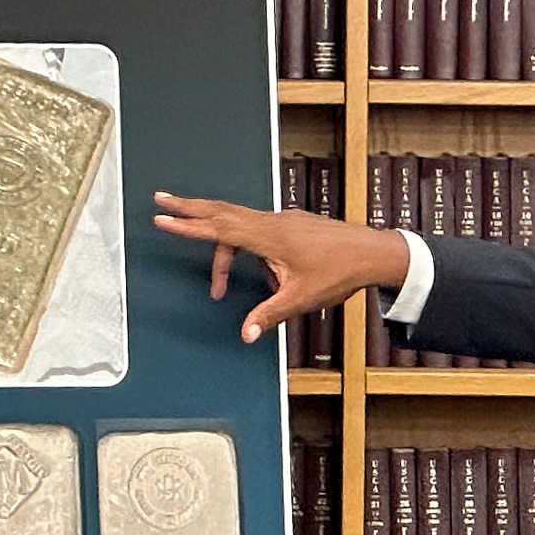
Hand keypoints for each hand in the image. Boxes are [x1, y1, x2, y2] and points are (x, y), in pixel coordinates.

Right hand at [151, 191, 413, 342]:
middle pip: (220, 211)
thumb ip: (269, 315)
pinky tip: (261, 274)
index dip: (187, 225)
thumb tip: (246, 334)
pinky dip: (243, 243)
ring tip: (218, 281)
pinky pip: (257, 228)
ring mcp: (282, 220)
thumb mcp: (300, 299)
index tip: (162, 217)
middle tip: (161, 199)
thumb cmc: (340, 272)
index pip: (218, 229)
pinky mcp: (291, 223)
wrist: (373, 252)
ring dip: (217, 235)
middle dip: (188, 207)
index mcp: (268, 237)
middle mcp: (271, 222)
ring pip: (238, 220)